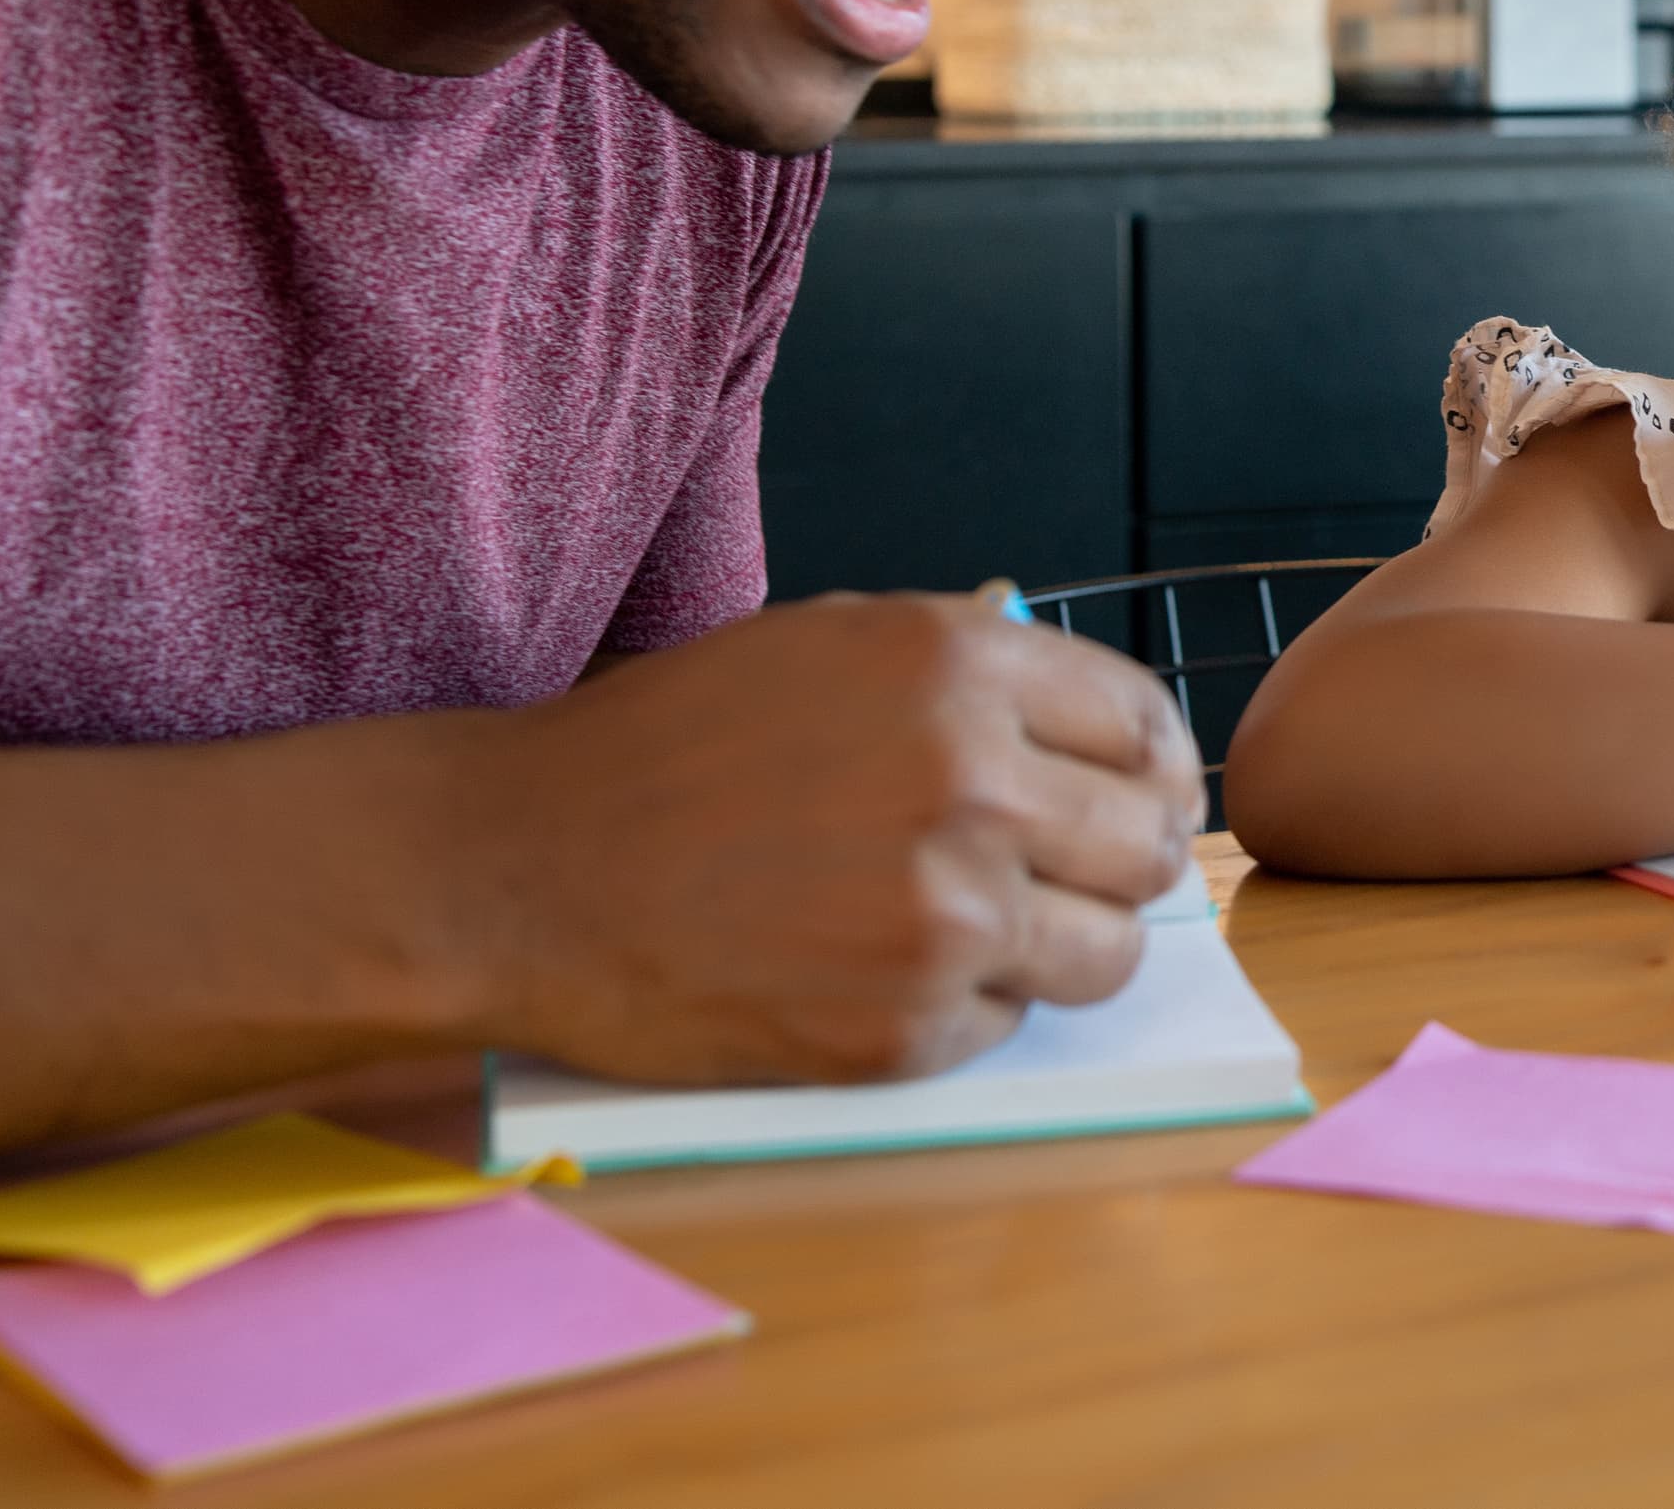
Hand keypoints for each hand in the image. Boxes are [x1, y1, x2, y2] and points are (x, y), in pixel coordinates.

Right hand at [453, 592, 1201, 1085]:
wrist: (523, 870)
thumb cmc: (668, 748)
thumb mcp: (828, 642)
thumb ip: (968, 671)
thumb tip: (1095, 730)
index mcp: (960, 668)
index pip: (1144, 727)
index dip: (1150, 768)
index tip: (1137, 795)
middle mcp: (974, 786)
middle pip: (1149, 847)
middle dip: (1121, 863)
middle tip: (1072, 875)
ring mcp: (945, 918)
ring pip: (1106, 953)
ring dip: (1062, 946)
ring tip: (979, 930)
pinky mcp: (903, 1029)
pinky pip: (1005, 1024)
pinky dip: (964, 1007)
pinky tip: (879, 969)